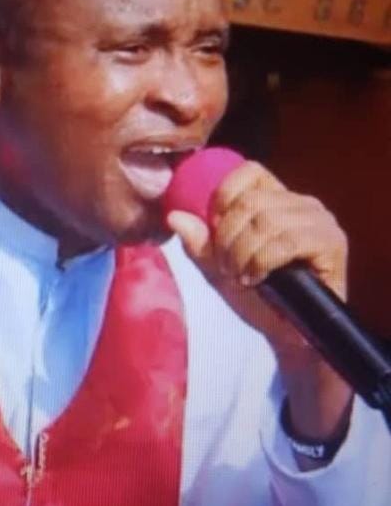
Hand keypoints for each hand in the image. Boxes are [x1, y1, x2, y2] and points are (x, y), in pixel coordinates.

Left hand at [167, 161, 352, 457]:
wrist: (286, 334)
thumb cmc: (255, 297)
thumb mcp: (218, 268)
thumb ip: (198, 243)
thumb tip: (174, 216)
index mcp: (275, 199)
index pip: (248, 171)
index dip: (223, 195)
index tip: (214, 228)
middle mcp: (301, 204)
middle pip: (250, 200)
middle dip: (227, 238)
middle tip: (226, 266)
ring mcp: (319, 222)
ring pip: (267, 220)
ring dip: (243, 253)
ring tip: (242, 275)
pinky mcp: (331, 243)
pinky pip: (288, 241)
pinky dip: (262, 261)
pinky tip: (258, 278)